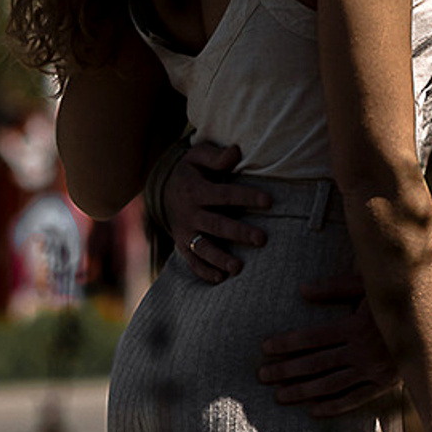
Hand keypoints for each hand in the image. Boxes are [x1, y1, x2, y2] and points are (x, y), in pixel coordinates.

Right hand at [161, 141, 268, 284]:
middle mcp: (189, 213)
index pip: (225, 195)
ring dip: (220, 258)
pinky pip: (191, 261)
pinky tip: (220, 278)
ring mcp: (184, 232)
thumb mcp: (197, 156)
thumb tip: (236, 152)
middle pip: (216, 225)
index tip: (269, 201)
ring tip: (238, 268)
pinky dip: (204, 272)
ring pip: (203, 248)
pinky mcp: (182, 245)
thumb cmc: (190, 171)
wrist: (162, 191)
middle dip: (239, 233)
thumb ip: (216, 156)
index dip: (247, 197)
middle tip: (262, 239)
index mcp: (196, 190)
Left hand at [257, 276, 402, 413]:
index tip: (265, 348)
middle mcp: (363, 351)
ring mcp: (373, 371)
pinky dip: (333, 407)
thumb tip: (302, 291)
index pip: (312, 338)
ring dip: (303, 391)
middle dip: (286, 369)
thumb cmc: (396, 295)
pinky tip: (313, 411)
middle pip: (316, 364)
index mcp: (356, 326)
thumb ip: (335, 288)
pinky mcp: (384, 385)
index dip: (287, 343)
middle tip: (262, 375)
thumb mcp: (368, 284)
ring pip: (331, 385)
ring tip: (279, 396)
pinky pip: (354, 399)